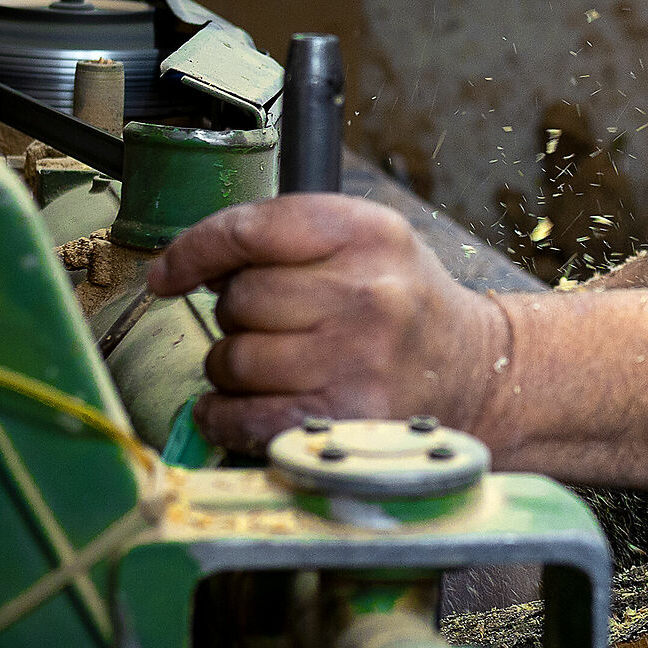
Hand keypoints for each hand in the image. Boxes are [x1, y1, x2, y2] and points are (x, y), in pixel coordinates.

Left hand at [145, 195, 506, 450]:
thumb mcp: (370, 243)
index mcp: (369, 233)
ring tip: (277, 366)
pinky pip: (244, 416)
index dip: (193, 252)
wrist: (479, 372)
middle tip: (277, 325)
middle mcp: (367, 294)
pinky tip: (239, 407)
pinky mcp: (346, 418)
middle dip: (239, 315)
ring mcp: (357, 360)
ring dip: (235, 367)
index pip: (249, 230)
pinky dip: (225, 415)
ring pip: (234, 358)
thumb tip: (189, 265)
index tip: (168, 274)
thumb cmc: (407, 306)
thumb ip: (289, 239)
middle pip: (238, 299)